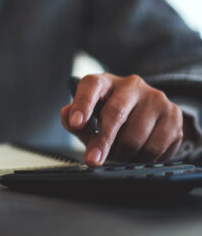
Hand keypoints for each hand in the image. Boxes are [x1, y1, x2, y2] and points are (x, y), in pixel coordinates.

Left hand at [60, 73, 183, 165]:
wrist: (146, 113)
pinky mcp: (173, 115)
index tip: (76, 123)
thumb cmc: (109, 115)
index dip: (83, 105)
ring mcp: (154, 98)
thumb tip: (67, 115)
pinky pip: (157, 146)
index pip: (91, 86)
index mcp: (105, 82)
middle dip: (102, 141)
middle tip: (93, 159)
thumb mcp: (87, 116)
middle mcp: (130, 85)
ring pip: (136, 135)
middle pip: (115, 113)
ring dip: (124, 153)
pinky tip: (138, 155)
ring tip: (119, 155)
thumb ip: (72, 118)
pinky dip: (144, 158)